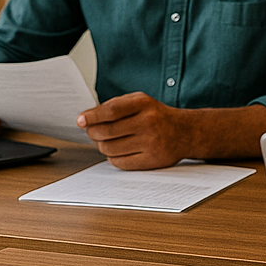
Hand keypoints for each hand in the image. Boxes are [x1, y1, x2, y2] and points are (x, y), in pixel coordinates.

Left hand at [77, 92, 195, 169]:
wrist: (185, 132)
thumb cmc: (156, 116)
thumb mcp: (140, 102)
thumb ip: (114, 106)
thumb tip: (86, 119)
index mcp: (144, 104)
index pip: (111, 111)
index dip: (92, 116)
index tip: (81, 120)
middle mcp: (148, 122)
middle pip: (106, 132)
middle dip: (94, 133)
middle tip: (93, 132)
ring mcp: (151, 143)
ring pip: (109, 149)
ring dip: (102, 146)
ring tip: (109, 140)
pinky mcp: (151, 161)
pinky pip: (119, 163)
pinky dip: (113, 158)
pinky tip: (119, 151)